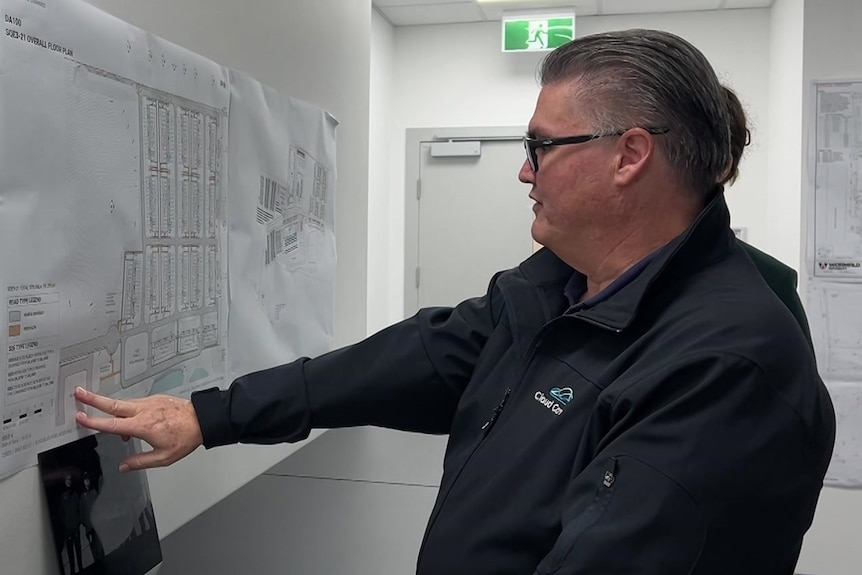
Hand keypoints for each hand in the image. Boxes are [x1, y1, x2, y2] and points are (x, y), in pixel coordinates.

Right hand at [74, 387, 203, 471]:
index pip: (112, 424)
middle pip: (112, 404)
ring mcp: (149, 402)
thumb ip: (140, 461)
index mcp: (143, 426)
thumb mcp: (164, 457)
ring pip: (124, 404)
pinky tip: (134, 424)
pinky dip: (128, 411)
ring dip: (112, 409)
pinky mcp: (155, 398)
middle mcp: (144, 411)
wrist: (203, 420)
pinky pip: (135, 404)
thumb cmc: (186, 437)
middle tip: (78, 392)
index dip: (93, 422)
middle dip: (93, 399)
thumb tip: (123, 466)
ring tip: (117, 427)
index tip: (80, 417)